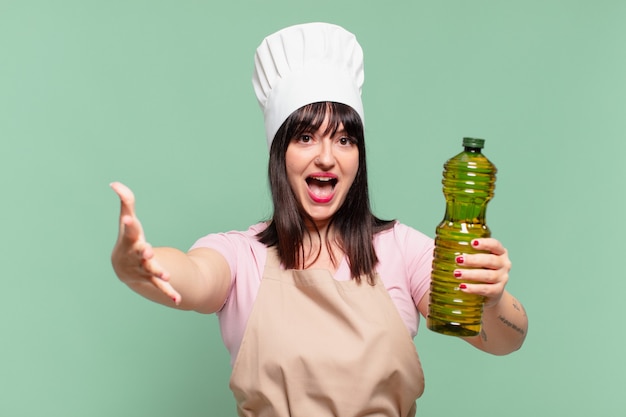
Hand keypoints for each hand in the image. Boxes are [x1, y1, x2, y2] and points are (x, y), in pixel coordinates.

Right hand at [110, 182, 180, 303]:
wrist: (122, 267)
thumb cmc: (127, 239)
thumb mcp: (127, 220)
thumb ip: (126, 201)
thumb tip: (115, 183)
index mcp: (130, 241)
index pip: (129, 231)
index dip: (129, 225)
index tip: (129, 219)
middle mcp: (135, 256)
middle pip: (139, 254)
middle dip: (143, 252)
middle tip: (147, 250)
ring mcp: (143, 268)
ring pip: (151, 271)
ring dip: (158, 272)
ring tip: (166, 274)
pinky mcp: (152, 279)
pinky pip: (161, 287)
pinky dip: (169, 292)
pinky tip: (178, 299)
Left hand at [454, 238, 510, 307]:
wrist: (489, 292)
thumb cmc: (479, 270)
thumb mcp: (476, 259)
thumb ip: (466, 251)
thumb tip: (440, 243)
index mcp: (499, 252)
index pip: (495, 245)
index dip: (485, 243)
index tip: (472, 243)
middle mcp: (504, 264)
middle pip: (491, 260)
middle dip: (474, 260)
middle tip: (458, 259)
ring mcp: (502, 278)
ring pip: (488, 276)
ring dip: (471, 274)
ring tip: (456, 274)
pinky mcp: (498, 292)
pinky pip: (486, 290)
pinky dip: (474, 289)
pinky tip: (463, 287)